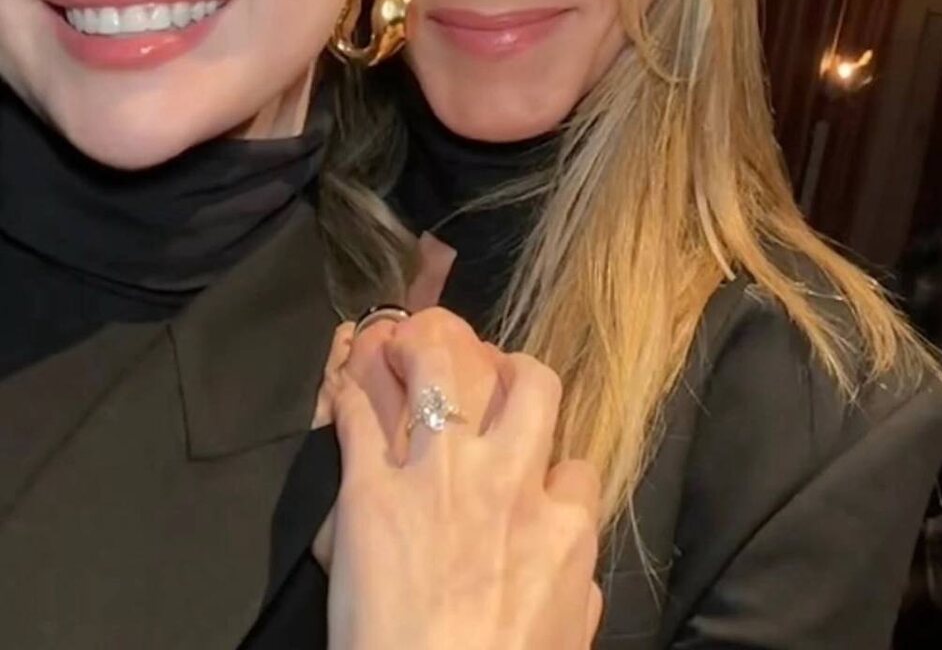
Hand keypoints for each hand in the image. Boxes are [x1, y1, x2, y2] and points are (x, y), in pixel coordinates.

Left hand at [323, 308, 602, 649]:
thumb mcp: (568, 639)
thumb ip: (577, 589)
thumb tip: (576, 567)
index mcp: (563, 527)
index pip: (577, 465)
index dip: (558, 467)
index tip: (541, 475)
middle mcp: (509, 481)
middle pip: (530, 385)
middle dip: (515, 369)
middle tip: (493, 372)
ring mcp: (438, 476)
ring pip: (441, 372)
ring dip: (426, 347)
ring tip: (411, 339)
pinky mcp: (370, 490)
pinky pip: (360, 421)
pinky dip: (351, 395)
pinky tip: (347, 380)